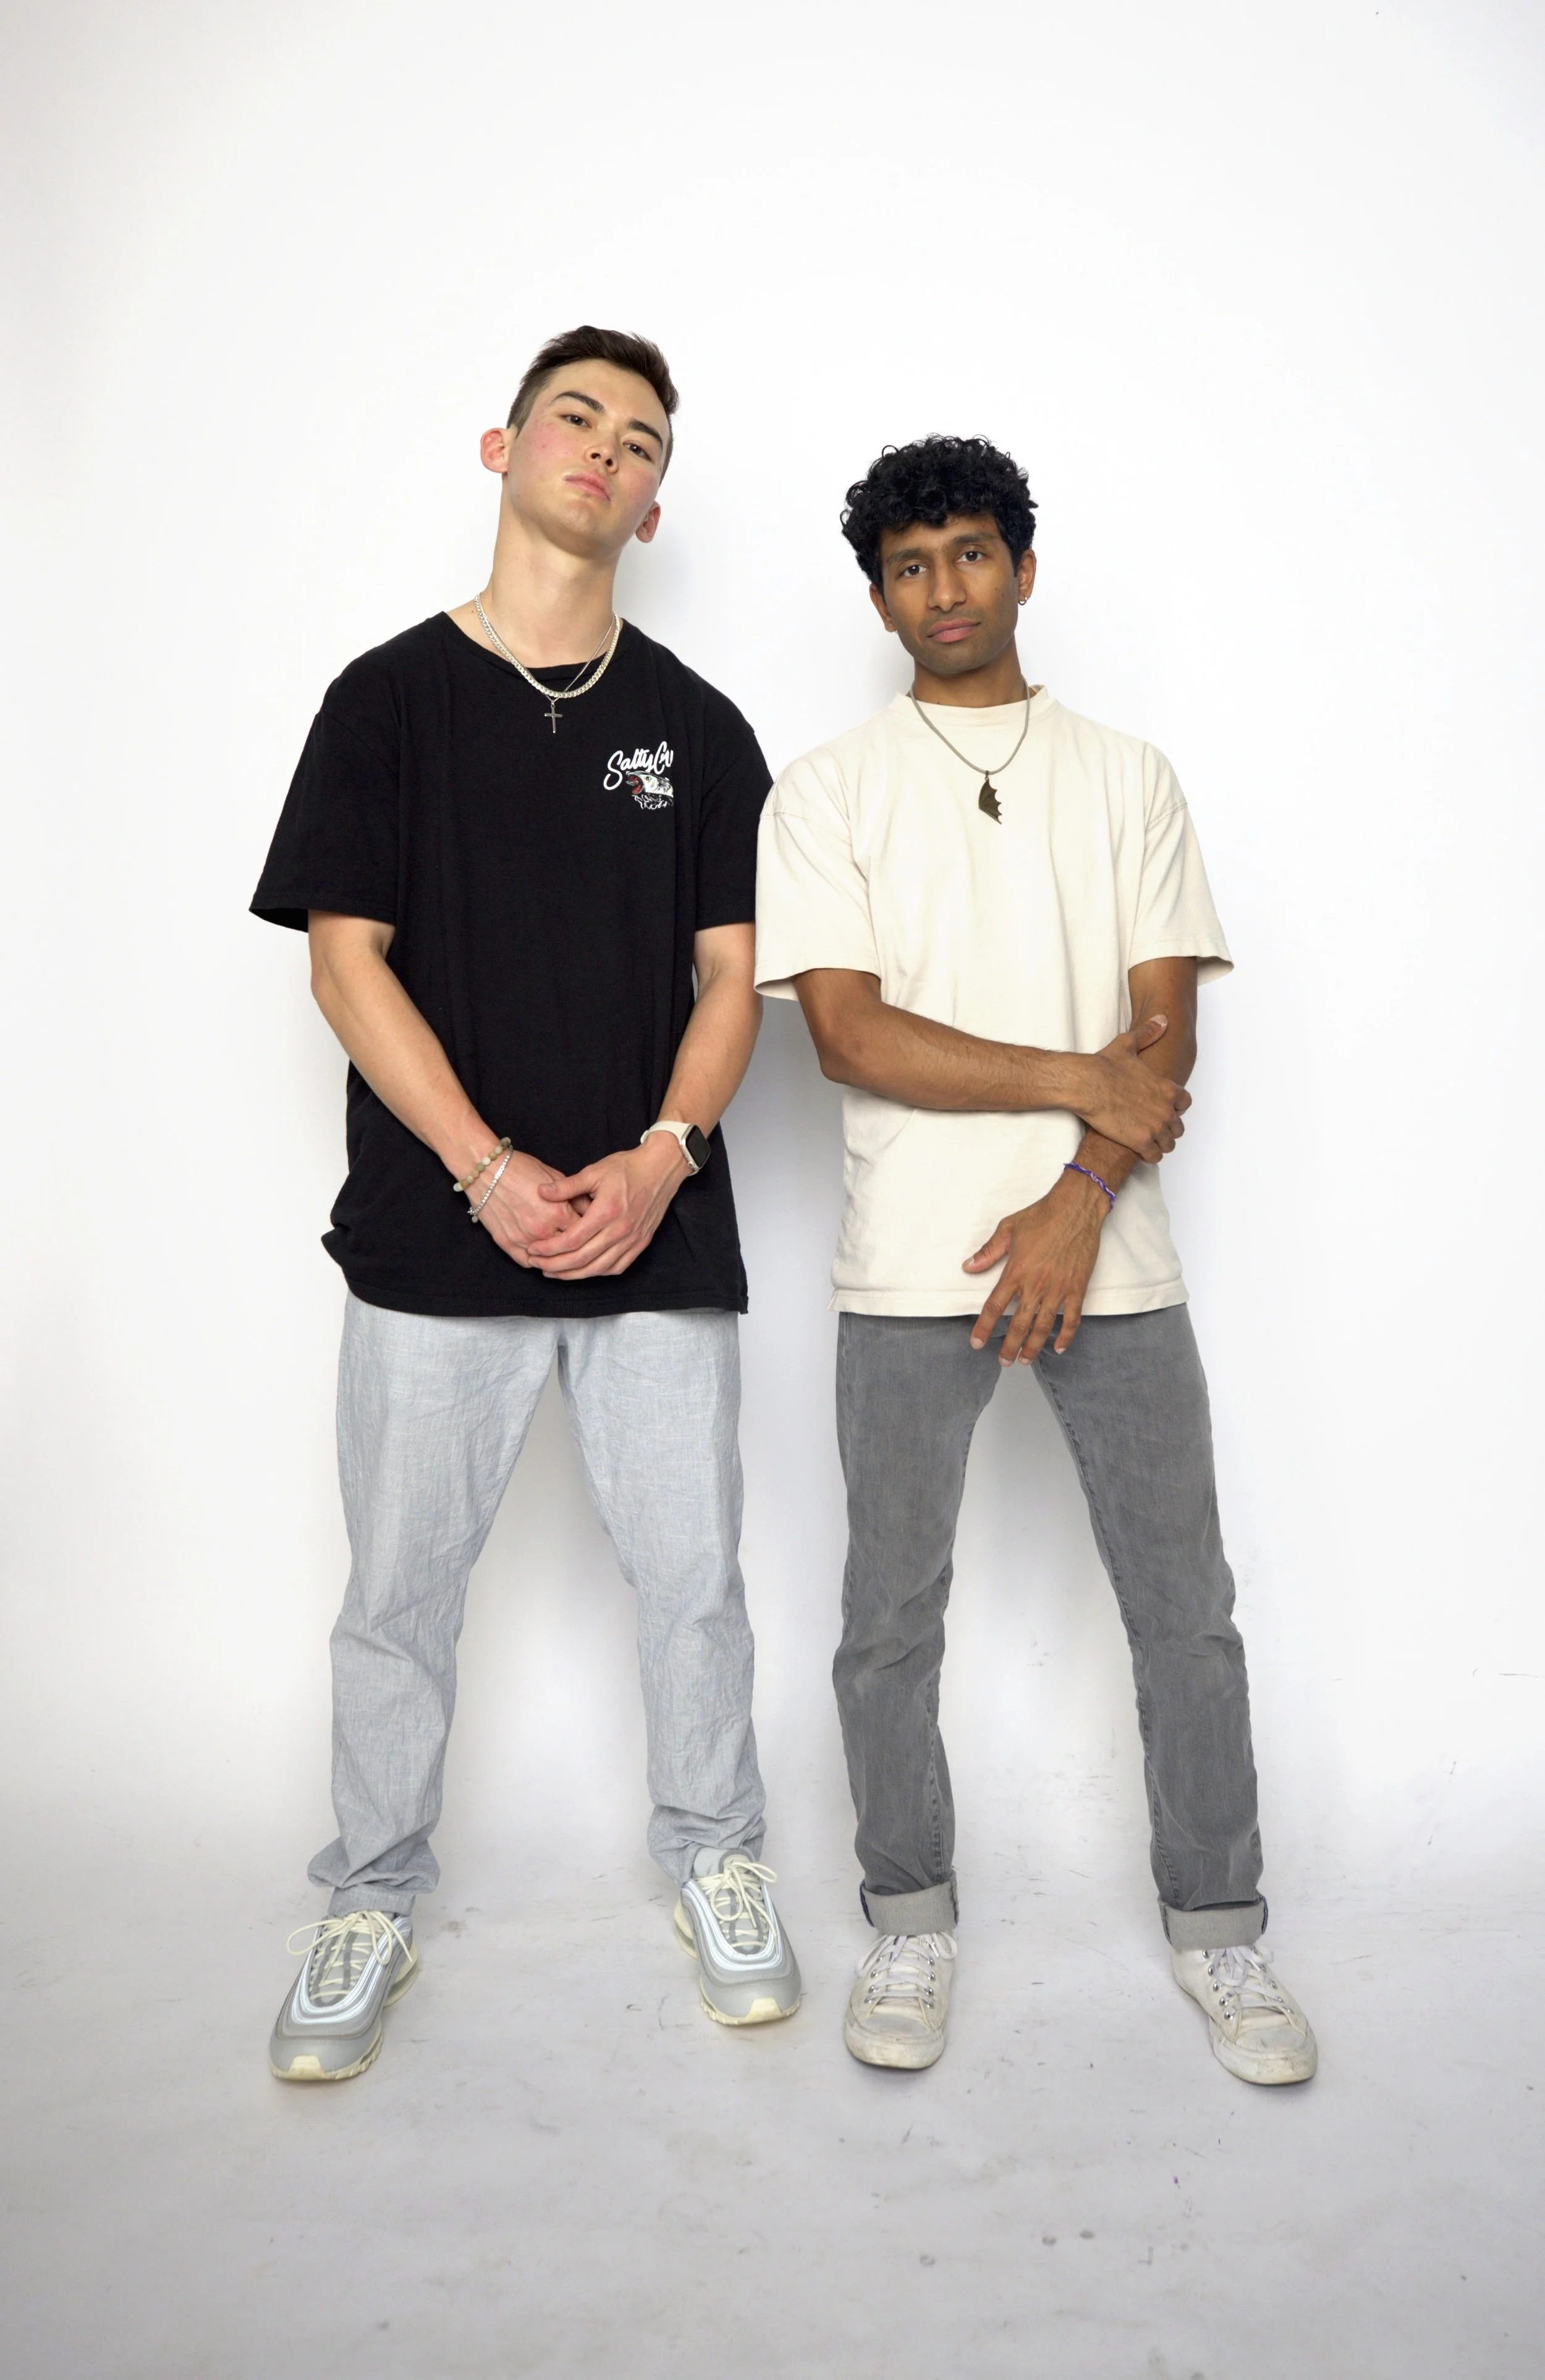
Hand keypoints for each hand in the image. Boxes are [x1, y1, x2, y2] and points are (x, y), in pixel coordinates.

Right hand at [473, 1148, 583, 1268]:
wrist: (486, 1170)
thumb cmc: (521, 1169)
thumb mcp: (555, 1177)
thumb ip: (574, 1196)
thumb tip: (592, 1211)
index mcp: (559, 1212)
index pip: (585, 1233)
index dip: (590, 1231)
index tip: (592, 1230)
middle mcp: (543, 1230)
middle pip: (569, 1250)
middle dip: (576, 1247)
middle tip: (579, 1245)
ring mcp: (524, 1240)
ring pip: (549, 1262)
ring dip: (556, 1259)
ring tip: (562, 1254)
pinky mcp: (507, 1244)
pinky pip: (527, 1263)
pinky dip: (536, 1261)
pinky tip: (541, 1255)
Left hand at [523, 1135, 687, 1279]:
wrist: (660, 1168)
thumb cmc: (627, 1168)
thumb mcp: (594, 1171)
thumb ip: (567, 1185)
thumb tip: (541, 1192)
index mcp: (606, 1212)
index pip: (571, 1240)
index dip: (549, 1249)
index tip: (533, 1250)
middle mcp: (620, 1230)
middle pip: (582, 1260)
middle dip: (555, 1266)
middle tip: (537, 1265)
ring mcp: (632, 1240)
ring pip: (598, 1268)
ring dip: (574, 1275)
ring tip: (555, 1272)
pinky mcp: (641, 1243)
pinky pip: (617, 1267)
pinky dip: (597, 1272)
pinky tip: (584, 1270)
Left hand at [962, 1169, 1107, 1364]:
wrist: (1076, 1209)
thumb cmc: (1041, 1216)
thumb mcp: (1008, 1229)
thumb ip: (988, 1252)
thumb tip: (968, 1266)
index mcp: (1015, 1272)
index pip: (994, 1307)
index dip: (984, 1328)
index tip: (977, 1342)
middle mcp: (1036, 1286)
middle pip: (1018, 1324)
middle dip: (1009, 1347)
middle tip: (1003, 1361)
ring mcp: (1058, 1289)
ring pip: (1043, 1327)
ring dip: (1033, 1347)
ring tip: (1025, 1360)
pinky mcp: (1077, 1288)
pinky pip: (1072, 1319)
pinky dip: (1066, 1336)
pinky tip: (1058, 1347)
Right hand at [1072, 1018, 1189, 1159]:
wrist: (1087, 1084)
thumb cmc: (1105, 1066)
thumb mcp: (1129, 1045)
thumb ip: (1148, 1034)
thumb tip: (1162, 1020)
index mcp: (1167, 1089)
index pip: (1185, 1104)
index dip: (1175, 1108)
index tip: (1163, 1109)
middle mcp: (1166, 1109)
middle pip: (1178, 1127)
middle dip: (1167, 1128)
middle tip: (1152, 1128)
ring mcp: (1155, 1127)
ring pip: (1169, 1143)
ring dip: (1159, 1144)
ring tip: (1147, 1142)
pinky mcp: (1141, 1141)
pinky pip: (1155, 1156)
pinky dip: (1150, 1156)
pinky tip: (1139, 1151)